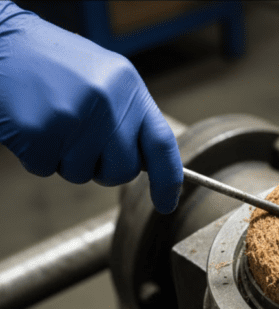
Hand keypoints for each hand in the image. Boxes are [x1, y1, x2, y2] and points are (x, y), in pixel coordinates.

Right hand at [0, 3, 182, 212]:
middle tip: (80, 140)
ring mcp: (74, 119)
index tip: (167, 203)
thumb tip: (148, 164)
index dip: (168, 180)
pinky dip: (36, 155)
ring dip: (65, 159)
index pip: (162, 144)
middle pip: (122, 170)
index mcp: (129, 87)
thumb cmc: (54, 63)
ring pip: (82, 174)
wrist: (2, 41)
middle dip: (103, 168)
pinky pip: (46, 169)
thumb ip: (129, 116)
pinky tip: (31, 124)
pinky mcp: (40, 133)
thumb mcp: (106, 78)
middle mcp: (108, 103)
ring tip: (53, 121)